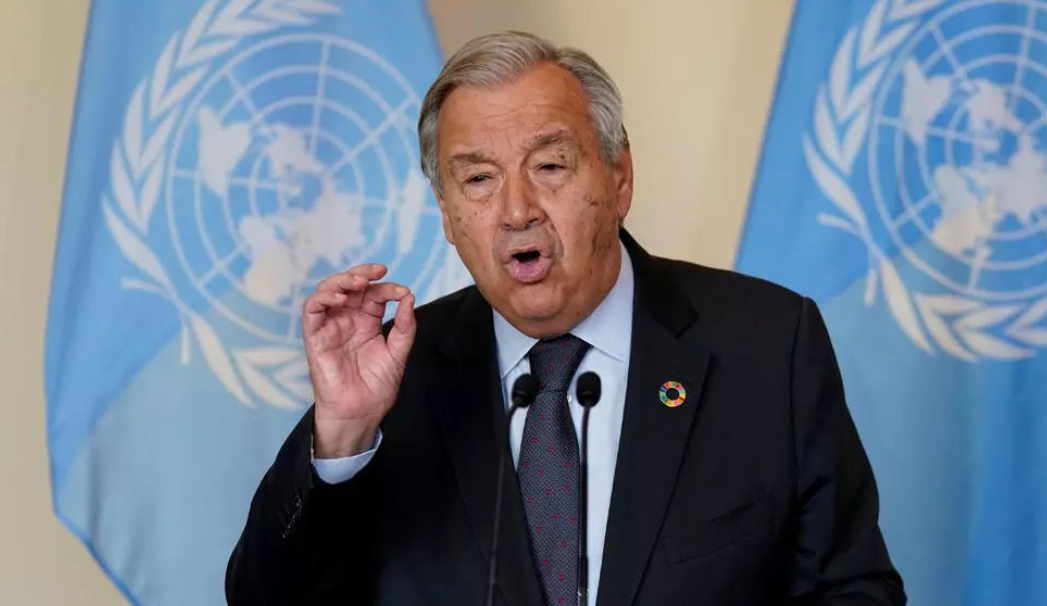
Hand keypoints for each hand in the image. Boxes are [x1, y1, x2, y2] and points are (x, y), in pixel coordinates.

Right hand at [302, 263, 415, 457]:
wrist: (362, 412)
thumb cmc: (377, 387)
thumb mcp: (398, 352)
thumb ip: (404, 325)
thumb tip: (408, 297)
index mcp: (367, 322)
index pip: (373, 294)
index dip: (387, 288)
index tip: (402, 292)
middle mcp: (347, 320)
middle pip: (350, 286)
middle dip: (363, 273)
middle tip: (379, 270)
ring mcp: (330, 327)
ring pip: (328, 291)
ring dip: (342, 280)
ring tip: (360, 282)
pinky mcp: (315, 337)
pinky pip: (312, 310)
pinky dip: (324, 298)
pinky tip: (341, 297)